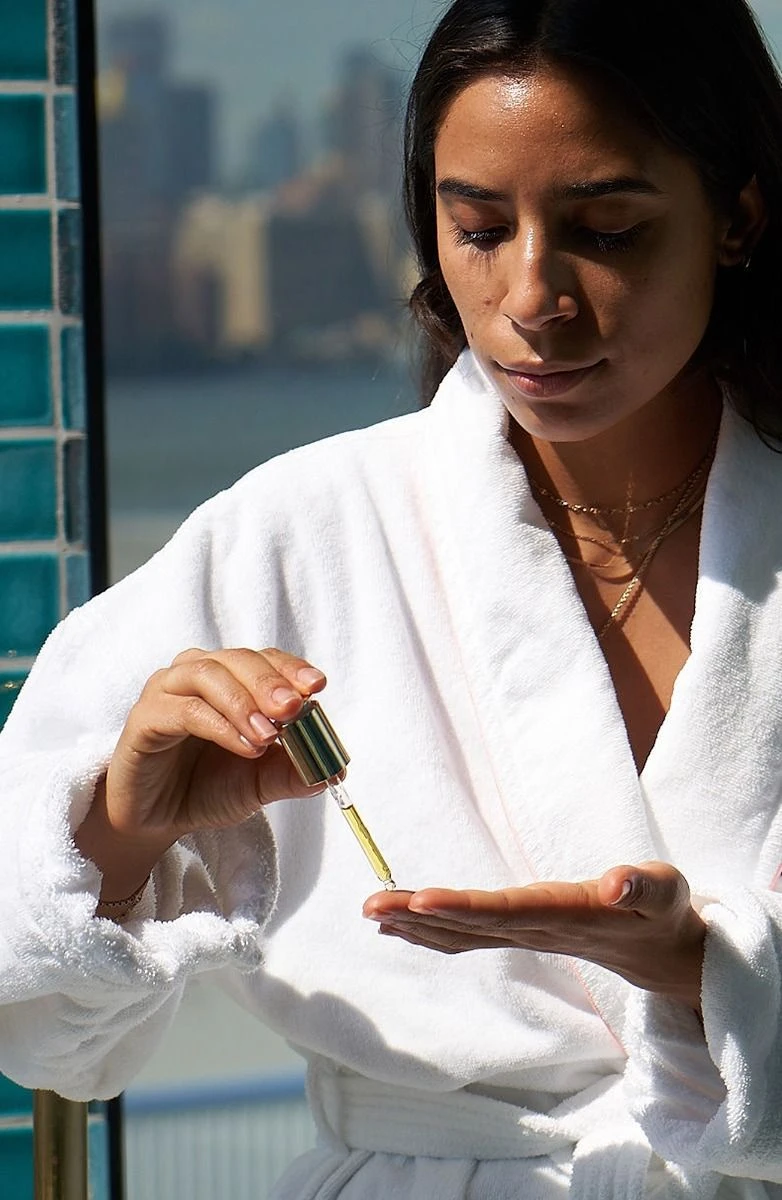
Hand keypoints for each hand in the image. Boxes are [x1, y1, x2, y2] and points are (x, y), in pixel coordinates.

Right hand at [76, 647, 327, 896]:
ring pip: (209, 674)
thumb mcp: (260, 782)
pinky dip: (220, 725)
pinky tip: (244, 745)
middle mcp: (197, 674)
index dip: (291, 668)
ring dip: (244, 701)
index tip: (318, 686)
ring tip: (269, 735)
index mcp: (229, 679)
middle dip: (270, 682)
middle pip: (238, 659)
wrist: (157, 820)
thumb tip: (335, 769)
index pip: (265, 659)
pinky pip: (185, 710)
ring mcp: (167, 691)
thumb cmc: (207, 788)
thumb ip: (293, 772)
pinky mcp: (145, 717)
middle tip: (293, 709)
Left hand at [364, 861, 705, 1010]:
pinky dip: (429, 931)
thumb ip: (644, 886)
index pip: (506, 911)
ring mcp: (525, 935)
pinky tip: (398, 925)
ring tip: (371, 911)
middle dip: (418, 915)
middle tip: (370, 906)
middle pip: (469, 925)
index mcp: (567, 913)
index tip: (420, 900)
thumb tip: (617, 884)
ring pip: (460, 933)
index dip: (462, 908)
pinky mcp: (520, 933)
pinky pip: (466, 936)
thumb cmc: (662, 912)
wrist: (662, 953)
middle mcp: (537, 928)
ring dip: (413, 924)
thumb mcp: (667, 892)